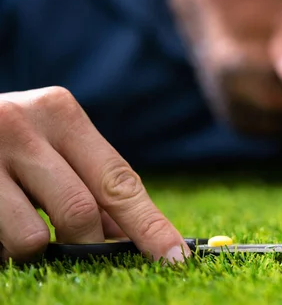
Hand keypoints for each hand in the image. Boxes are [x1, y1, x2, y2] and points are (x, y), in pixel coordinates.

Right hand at [0, 87, 189, 261]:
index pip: (119, 179)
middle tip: (81, 246)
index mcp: (61, 112)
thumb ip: (90, 184)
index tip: (176, 257)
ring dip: (35, 246)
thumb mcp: (50, 148)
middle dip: (87, 241)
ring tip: (18, 218)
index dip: (149, 225)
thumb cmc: (7, 142)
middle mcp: (24, 124)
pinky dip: (2, 248)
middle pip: (81, 211)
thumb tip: (131, 237)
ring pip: (32, 238)